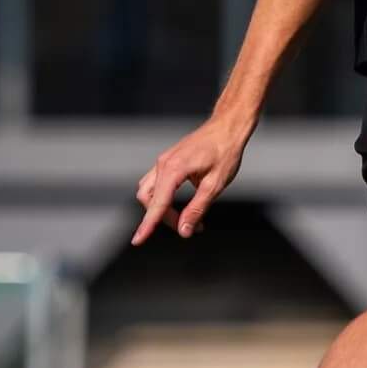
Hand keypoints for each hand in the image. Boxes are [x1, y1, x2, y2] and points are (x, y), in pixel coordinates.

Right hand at [133, 115, 251, 244]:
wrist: (228, 126)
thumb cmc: (225, 152)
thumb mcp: (215, 184)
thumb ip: (198, 208)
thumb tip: (185, 231)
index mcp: (174, 169)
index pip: (157, 204)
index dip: (148, 225)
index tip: (138, 241)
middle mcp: (163, 164)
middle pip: (149, 199)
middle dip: (163, 217)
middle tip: (187, 227)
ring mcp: (164, 160)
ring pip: (150, 191)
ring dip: (162, 207)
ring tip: (186, 217)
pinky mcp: (168, 160)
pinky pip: (157, 182)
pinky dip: (164, 196)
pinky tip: (183, 202)